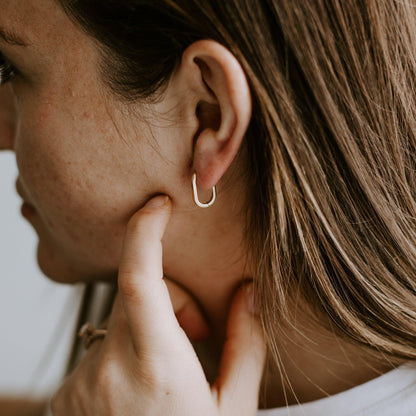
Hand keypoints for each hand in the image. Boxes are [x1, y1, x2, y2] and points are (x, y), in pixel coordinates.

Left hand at [51, 195, 265, 415]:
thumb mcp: (235, 409)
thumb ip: (246, 343)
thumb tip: (249, 290)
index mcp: (158, 368)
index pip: (139, 278)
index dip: (145, 232)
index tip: (157, 206)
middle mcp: (110, 371)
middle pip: (135, 294)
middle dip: (169, 296)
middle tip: (195, 331)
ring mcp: (80, 384)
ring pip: (117, 323)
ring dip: (146, 329)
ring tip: (166, 371)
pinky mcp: (64, 395)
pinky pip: (99, 349)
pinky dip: (124, 353)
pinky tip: (139, 392)